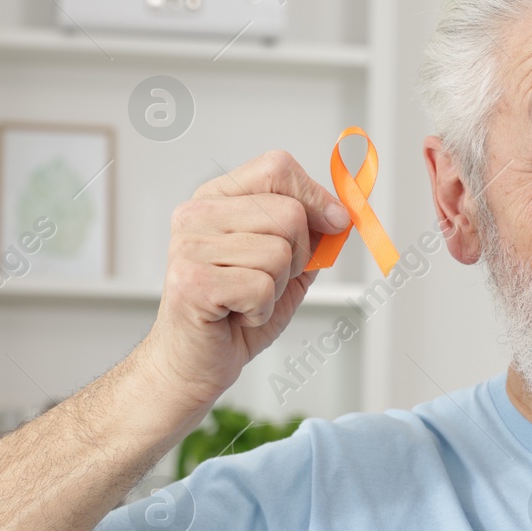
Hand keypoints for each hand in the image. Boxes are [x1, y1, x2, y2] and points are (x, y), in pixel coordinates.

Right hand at [139, 150, 351, 407]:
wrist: (194, 362)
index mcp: (217, 198)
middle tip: (267, 281)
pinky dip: (261, 310)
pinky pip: (261, 287)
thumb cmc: (236, 312)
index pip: (277, 168)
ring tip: (246, 301)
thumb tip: (342, 214)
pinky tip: (236, 315)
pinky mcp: (191, 282)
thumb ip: (312, 234)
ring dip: (276, 288)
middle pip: (288, 214)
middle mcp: (197, 214)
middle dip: (297, 257)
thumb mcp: (287, 264)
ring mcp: (189, 247)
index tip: (335, 222)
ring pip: (279, 253)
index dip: (316, 195)